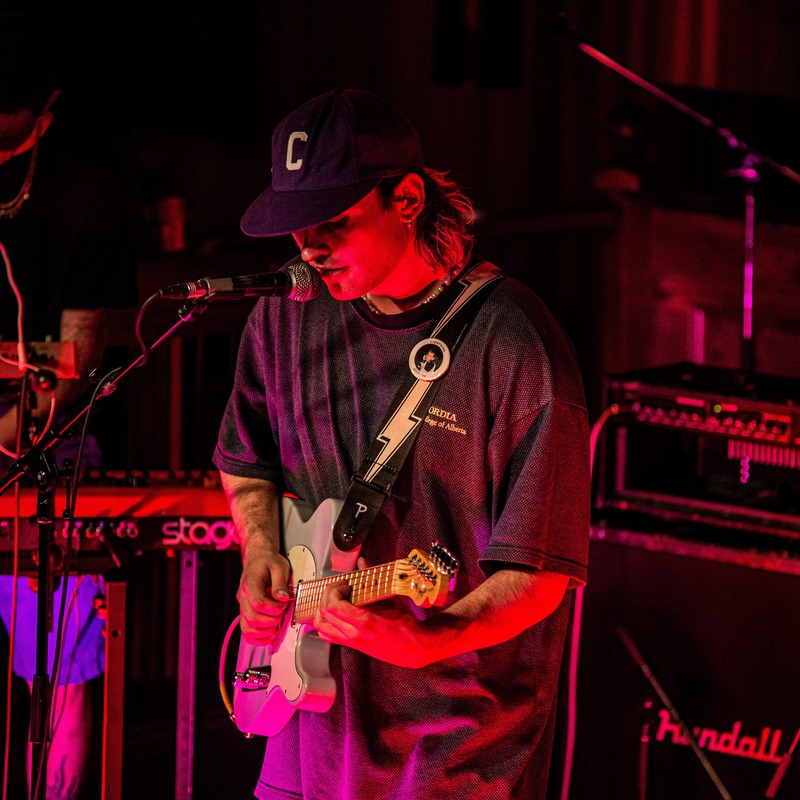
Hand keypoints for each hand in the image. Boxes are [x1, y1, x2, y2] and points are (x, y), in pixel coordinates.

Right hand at [237, 550, 291, 644]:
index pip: (258, 604)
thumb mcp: (280, 566)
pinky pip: (246, 631)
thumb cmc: (268, 562)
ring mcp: (243, 606)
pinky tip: (269, 635)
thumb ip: (280, 584)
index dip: (273, 609)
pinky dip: (257, 638)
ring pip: (247, 628)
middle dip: (272, 621)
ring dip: (265, 631)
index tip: (283, 605)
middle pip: (252, 618)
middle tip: (282, 613)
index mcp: (250, 583)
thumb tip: (282, 599)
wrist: (258, 558)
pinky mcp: (245, 612)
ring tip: (277, 623)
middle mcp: (243, 596)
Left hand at [313, 558, 431, 667]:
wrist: (413, 647)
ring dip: (322, 609)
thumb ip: (372, 579)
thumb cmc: (406, 624)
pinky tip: (335, 610)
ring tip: (335, 598)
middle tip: (340, 587)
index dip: (334, 591)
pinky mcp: (351, 644)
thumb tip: (362, 562)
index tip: (346, 584)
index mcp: (364, 623)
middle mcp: (354, 634)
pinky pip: (327, 634)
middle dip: (327, 595)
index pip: (333, 607)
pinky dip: (325, 620)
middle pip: (323, 615)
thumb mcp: (391, 598)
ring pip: (321, 627)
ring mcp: (351, 641)